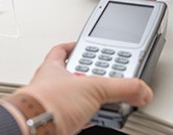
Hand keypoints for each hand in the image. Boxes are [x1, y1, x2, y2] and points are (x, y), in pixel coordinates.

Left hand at [15, 42, 152, 134]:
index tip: (89, 45)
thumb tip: (141, 89)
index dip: (76, 46)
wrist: (32, 132)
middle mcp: (52, 85)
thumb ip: (121, 87)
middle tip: (108, 77)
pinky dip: (89, 118)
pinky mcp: (57, 124)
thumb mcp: (93, 87)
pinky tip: (98, 119)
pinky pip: (76, 118)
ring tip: (108, 102)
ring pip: (76, 99)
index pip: (63, 50)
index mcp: (54, 67)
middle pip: (75, 75)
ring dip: (92, 101)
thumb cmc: (46, 103)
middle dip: (92, 76)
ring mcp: (54, 105)